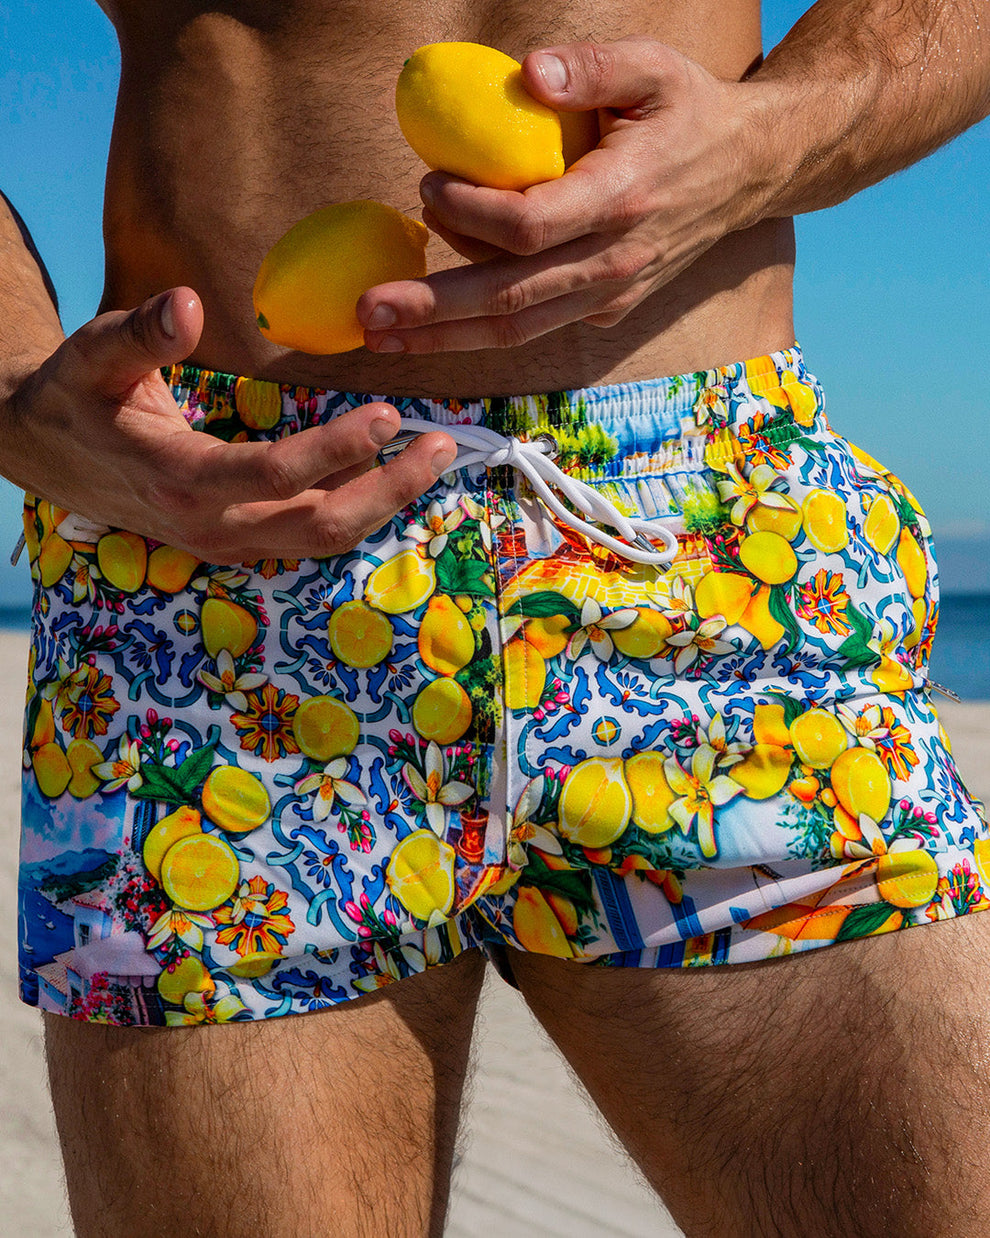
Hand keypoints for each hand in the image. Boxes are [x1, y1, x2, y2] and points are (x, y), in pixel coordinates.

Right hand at [2, 289, 456, 559]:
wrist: (44, 456)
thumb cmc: (73, 398)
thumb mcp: (93, 356)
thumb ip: (140, 333)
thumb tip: (189, 303)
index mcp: (177, 479)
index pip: (272, 476)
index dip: (334, 451)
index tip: (388, 416)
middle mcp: (210, 526)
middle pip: (317, 525)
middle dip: (387, 491)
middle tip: (441, 447)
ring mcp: (227, 542)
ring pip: (321, 541)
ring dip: (384, 506)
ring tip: (433, 461)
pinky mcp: (238, 541)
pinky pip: (309, 537)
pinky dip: (357, 511)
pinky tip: (393, 477)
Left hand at [358, 37, 763, 352]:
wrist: (748, 171)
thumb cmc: (690, 111)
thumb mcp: (653, 65)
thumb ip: (592, 67)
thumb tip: (525, 73)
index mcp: (622, 200)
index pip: (529, 227)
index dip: (469, 213)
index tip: (427, 184)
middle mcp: (614, 262)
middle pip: (509, 299)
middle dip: (433, 310)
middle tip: (368, 313)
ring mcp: (610, 294)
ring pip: (517, 329)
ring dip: (445, 338)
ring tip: (381, 334)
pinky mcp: (604, 309)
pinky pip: (534, 325)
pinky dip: (480, 329)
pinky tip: (432, 325)